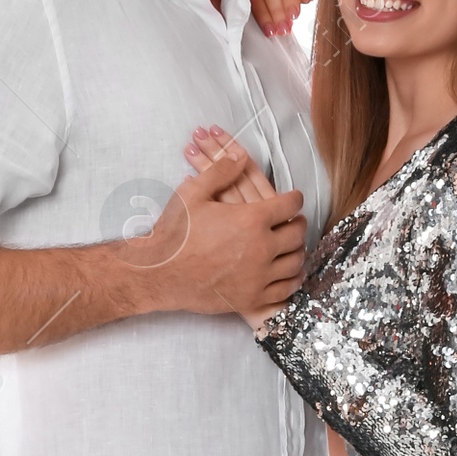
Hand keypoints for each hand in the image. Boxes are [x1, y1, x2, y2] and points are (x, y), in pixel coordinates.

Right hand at [179, 129, 293, 325]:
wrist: (158, 273)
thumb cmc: (174, 233)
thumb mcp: (193, 193)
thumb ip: (221, 171)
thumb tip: (240, 155)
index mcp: (252, 219)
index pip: (289, 205)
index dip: (294, 199)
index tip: (293, 199)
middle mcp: (261, 248)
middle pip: (296, 234)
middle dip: (298, 224)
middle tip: (295, 222)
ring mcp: (258, 277)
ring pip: (294, 264)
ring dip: (296, 252)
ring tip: (292, 247)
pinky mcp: (251, 300)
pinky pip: (284, 292)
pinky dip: (290, 282)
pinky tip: (287, 275)